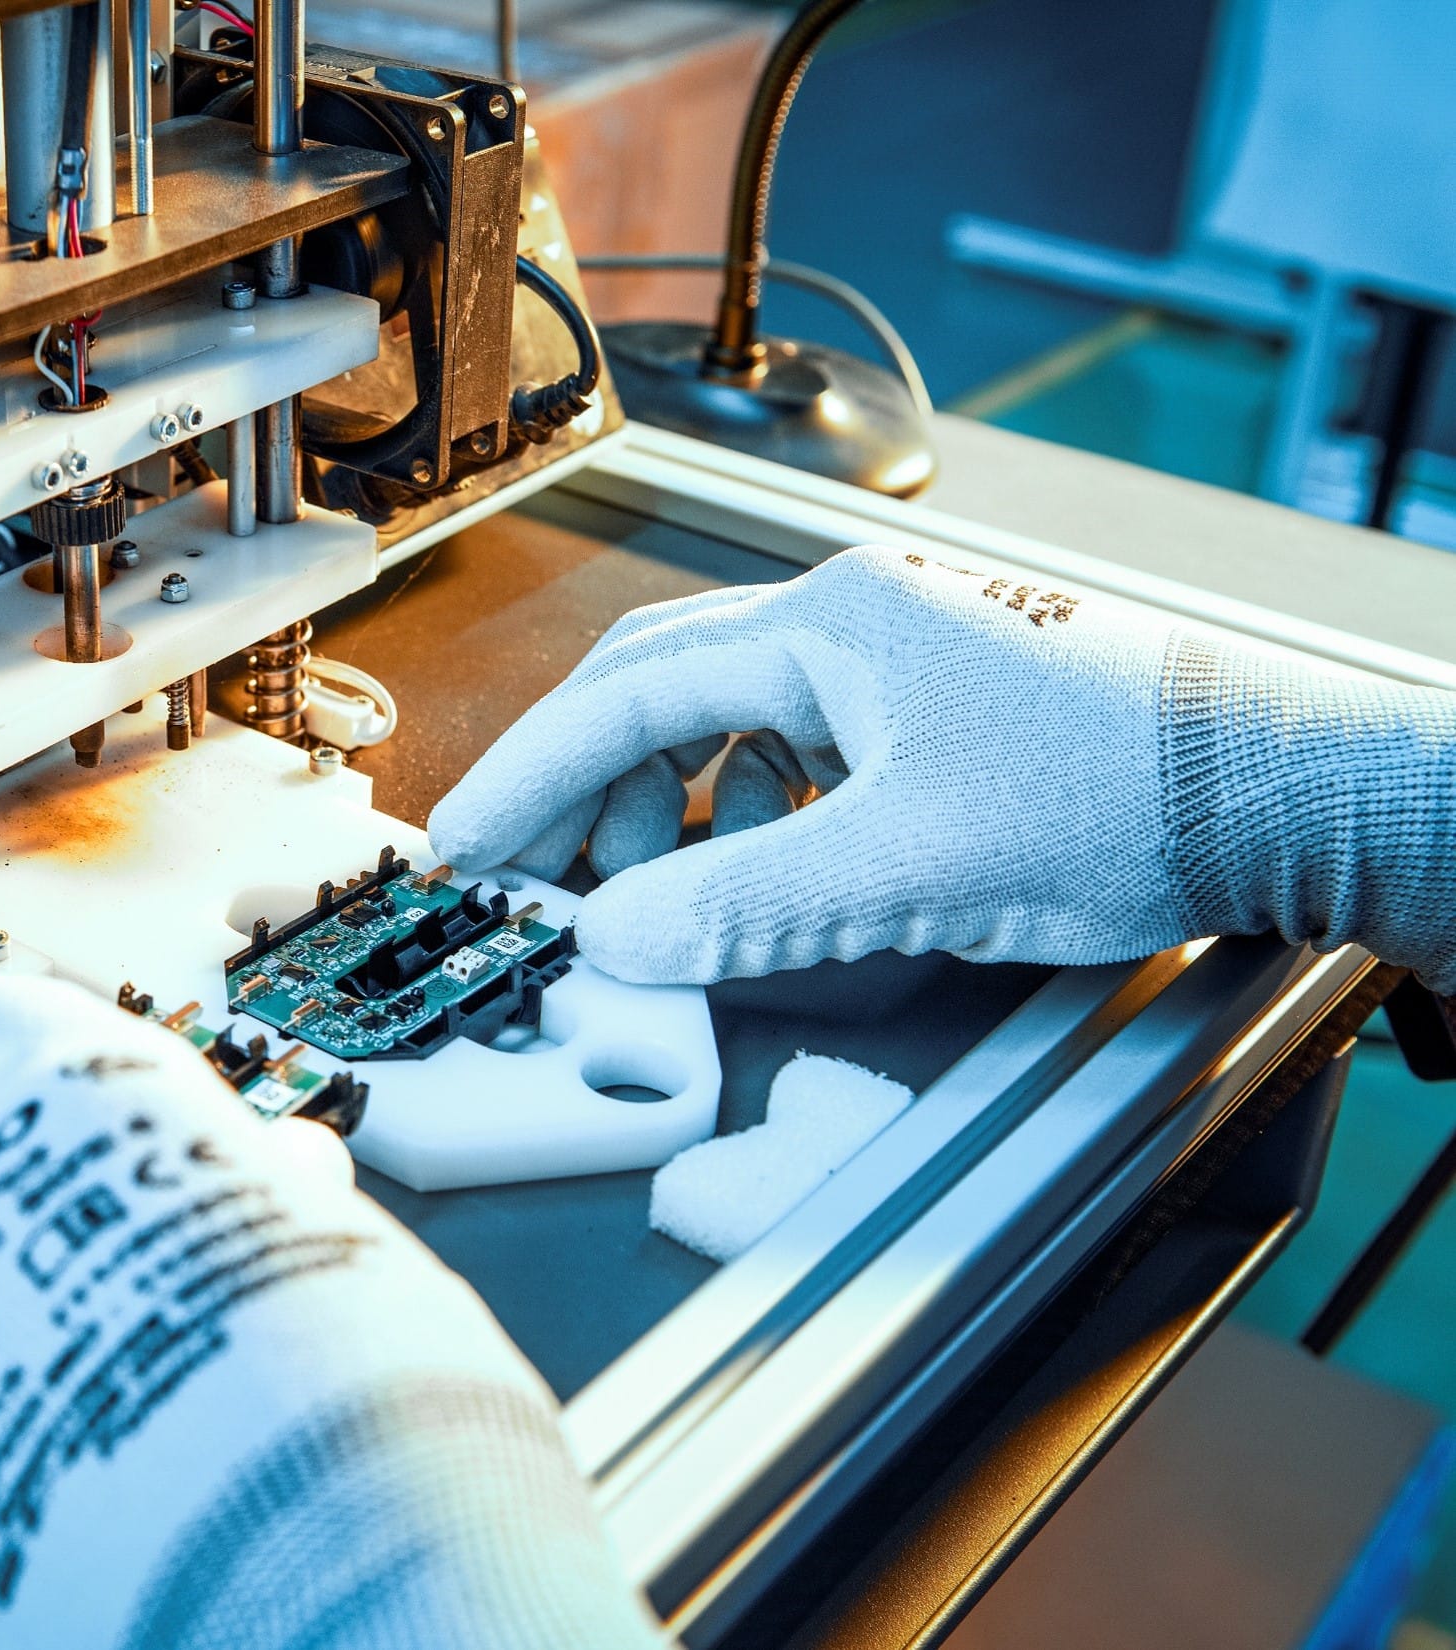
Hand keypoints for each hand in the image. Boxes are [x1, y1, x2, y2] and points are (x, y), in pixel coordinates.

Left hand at [0, 975, 665, 1649]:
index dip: (34, 1070)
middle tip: (32, 1238)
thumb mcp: (346, 1251)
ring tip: (51, 1406)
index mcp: (82, 1101)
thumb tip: (270, 1179)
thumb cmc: (366, 1415)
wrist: (313, 1608)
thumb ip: (261, 1197)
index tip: (66, 1116)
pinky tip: (12, 1513)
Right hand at [430, 546, 1204, 982]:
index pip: (627, 694)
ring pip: (728, 724)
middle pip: (663, 694)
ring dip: (669, 811)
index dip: (531, 776)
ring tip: (652, 893)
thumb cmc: (1124, 795)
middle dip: (587, 792)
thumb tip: (618, 936)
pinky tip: (764, 872)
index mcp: (828, 626)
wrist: (1280, 790)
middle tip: (534, 876)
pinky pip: (795, 751)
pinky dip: (749, 814)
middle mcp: (850, 623)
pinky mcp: (931, 707)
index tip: (467, 843)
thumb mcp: (910, 867)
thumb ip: (745, 905)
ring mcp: (893, 661)